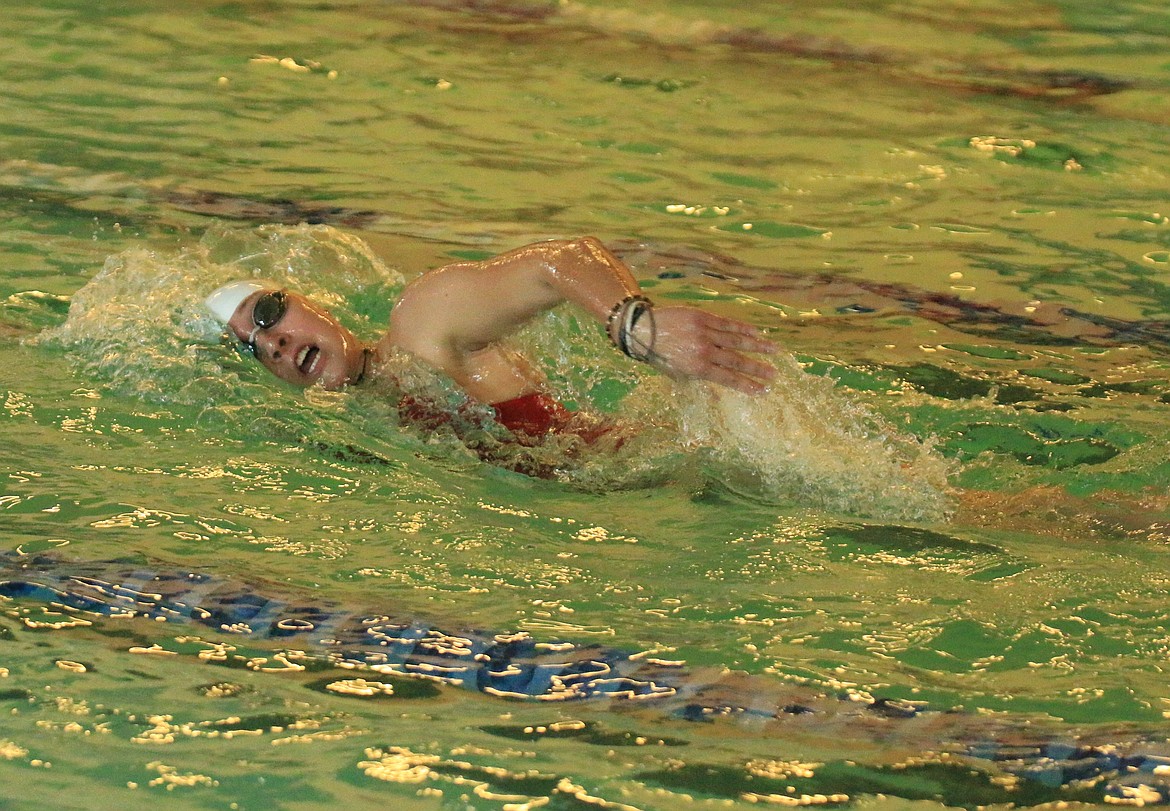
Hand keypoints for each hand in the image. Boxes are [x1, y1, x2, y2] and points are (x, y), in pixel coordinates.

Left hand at [632, 305, 776, 393]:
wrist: (643, 330)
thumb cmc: (660, 356)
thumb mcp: (677, 376)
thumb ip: (699, 385)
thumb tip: (719, 400)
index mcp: (697, 369)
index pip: (729, 379)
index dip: (748, 385)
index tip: (764, 390)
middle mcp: (704, 351)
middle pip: (737, 360)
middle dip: (758, 368)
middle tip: (775, 374)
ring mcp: (705, 332)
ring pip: (737, 339)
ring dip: (758, 345)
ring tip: (775, 350)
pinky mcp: (703, 317)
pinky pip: (727, 323)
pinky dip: (743, 328)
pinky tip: (756, 331)